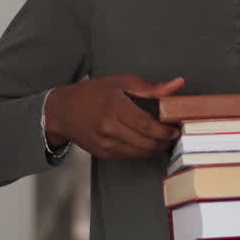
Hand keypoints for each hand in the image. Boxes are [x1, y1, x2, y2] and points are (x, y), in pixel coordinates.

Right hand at [43, 75, 183, 159]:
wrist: (62, 111)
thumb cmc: (92, 93)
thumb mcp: (121, 83)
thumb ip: (151, 87)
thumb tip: (177, 84)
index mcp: (114, 107)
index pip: (146, 125)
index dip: (164, 130)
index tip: (175, 129)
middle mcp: (108, 128)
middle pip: (145, 142)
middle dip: (164, 141)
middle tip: (173, 134)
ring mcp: (105, 143)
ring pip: (139, 153)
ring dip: (155, 148)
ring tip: (163, 139)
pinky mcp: (103, 153)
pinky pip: (129, 156)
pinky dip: (142, 151)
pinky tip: (147, 143)